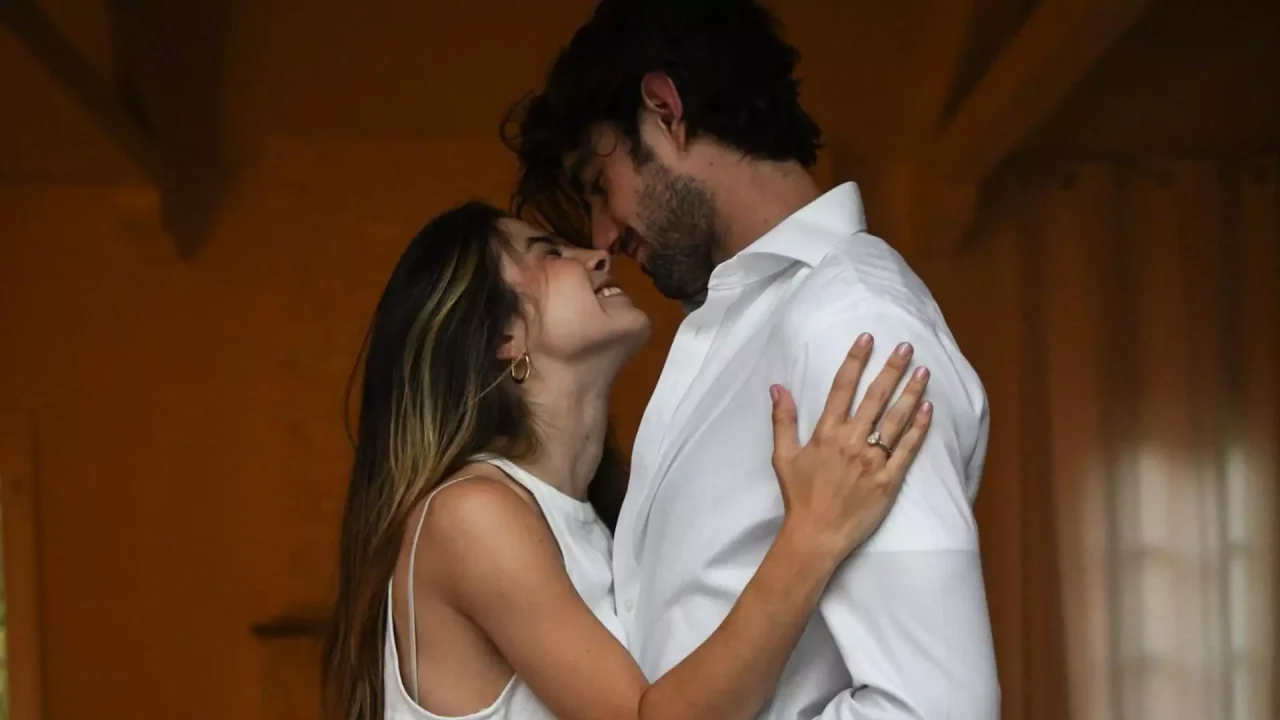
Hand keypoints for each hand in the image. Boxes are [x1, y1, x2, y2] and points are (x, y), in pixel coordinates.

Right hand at [770, 333, 931, 563]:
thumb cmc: (799, 497)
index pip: (843, 388)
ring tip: (923, 370)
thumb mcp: (783, 457)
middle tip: (906, 346)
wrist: (816, 535)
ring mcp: (874, 460)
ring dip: (911, 392)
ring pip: (897, 419)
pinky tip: (928, 408)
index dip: (856, 360)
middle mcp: (852, 442)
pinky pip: (908, 449)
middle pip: (876, 397)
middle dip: (892, 368)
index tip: (868, 338)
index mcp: (827, 433)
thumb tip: (778, 387)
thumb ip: (783, 420)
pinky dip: (919, 428)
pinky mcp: (890, 480)